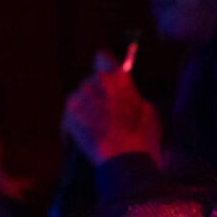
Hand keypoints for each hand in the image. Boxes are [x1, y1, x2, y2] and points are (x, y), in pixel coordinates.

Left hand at [61, 50, 160, 165]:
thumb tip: (126, 96)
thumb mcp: (148, 110)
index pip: (102, 57)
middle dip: (96, 95)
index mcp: (115, 77)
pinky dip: (75, 126)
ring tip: (96, 129)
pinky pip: (70, 117)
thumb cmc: (141, 135)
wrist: (124, 159)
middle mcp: (94, 82)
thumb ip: (132, 96)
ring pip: (79, 99)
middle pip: (90, 82)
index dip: (104, 67)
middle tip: (106, 113)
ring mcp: (78, 98)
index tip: (107, 77)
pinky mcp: (68, 115)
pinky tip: (85, 138)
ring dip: (86, 110)